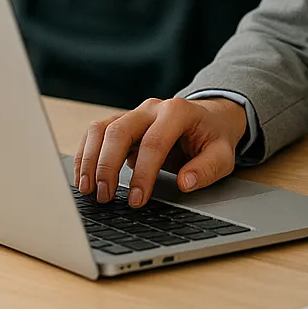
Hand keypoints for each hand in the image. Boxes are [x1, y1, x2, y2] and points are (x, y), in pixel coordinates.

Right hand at [74, 97, 248, 207]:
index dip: (143, 174)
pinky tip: (85, 178)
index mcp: (178, 111)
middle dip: (108, 166)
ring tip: (89, 190)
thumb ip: (207, 168)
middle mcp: (153, 108)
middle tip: (106, 198)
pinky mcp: (122, 122)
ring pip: (102, 128)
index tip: (136, 200)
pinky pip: (96, 132)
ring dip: (90, 159)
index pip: (154, 142)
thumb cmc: (213, 137)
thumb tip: (185, 182)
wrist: (209, 119)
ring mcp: (135, 113)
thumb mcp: (222, 155)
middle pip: (120, 130)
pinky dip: (86, 154)